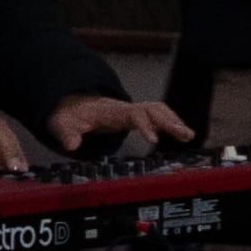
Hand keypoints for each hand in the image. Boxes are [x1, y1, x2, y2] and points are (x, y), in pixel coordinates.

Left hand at [53, 94, 191, 154]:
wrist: (69, 105)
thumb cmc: (68, 115)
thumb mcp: (62, 124)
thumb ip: (66, 135)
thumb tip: (72, 145)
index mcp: (111, 111)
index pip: (134, 114)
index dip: (145, 126)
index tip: (155, 140)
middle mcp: (124, 108)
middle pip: (153, 110)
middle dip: (170, 121)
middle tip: (185, 135)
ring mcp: (130, 111)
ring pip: (158, 111)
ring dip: (174, 121)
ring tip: (188, 135)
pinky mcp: (134, 116)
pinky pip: (156, 115)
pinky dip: (170, 122)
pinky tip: (179, 132)